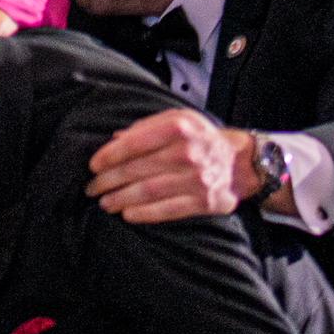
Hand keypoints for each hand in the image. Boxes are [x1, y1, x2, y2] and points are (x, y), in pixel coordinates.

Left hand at [85, 109, 252, 222]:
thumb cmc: (201, 138)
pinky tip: (127, 214)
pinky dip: (143, 214)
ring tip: (104, 202)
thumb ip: (147, 127)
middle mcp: (187, 153)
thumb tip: (115, 139)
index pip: (134, 142)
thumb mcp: (178, 119)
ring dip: (120, 199)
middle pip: (137, 170)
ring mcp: (196, 179)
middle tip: (92, 187)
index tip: (93, 165)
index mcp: (178, 128)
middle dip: (108, 180)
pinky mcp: (203, 202)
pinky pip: (167, 210)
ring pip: (148, 192)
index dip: (109, 155)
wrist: (241, 162)